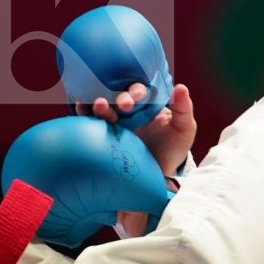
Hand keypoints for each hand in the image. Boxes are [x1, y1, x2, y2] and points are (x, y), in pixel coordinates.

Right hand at [78, 81, 195, 175]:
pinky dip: (84, 115)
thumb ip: (183, 109)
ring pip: (104, 109)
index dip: (138, 90)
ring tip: (98, 105)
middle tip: (123, 105)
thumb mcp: (184, 128)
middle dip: (119, 98)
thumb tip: (180, 87)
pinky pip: (92, 123)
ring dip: (99, 105)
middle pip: (119, 97)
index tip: (139, 94)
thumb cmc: (173, 148)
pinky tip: (79, 110)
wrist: (159, 175)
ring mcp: (115, 122)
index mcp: (146, 103)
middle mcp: (128, 110)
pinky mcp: (104, 135)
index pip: (140, 91)